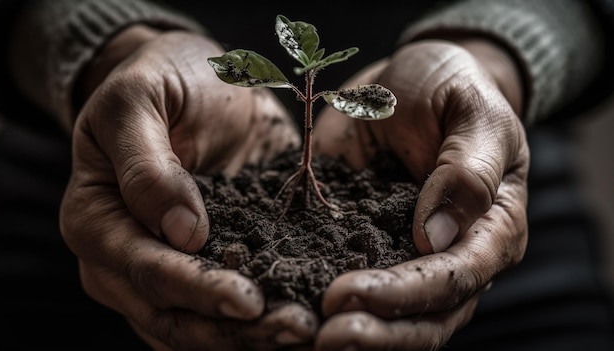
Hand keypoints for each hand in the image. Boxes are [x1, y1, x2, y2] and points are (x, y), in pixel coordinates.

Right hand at [59, 26, 312, 349]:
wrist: (189, 78)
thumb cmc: (158, 81)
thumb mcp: (138, 101)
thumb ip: (147, 165)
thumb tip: (181, 233)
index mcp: (96, 219)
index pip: (145, 268)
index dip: (196, 288)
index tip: (249, 300)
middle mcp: (122, 259)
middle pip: (171, 315)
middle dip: (232, 330)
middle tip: (294, 328)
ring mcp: (162, 269)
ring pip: (197, 328)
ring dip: (248, 338)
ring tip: (302, 332)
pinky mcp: (203, 266)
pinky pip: (222, 312)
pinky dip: (254, 326)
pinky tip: (295, 324)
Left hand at [313, 39, 528, 349]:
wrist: (412, 81)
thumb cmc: (454, 89)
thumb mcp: (473, 113)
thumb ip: (466, 171)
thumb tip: (432, 239)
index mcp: (491, 229)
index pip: (455, 277)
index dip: (404, 294)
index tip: (347, 294)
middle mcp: (452, 256)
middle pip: (425, 317)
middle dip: (376, 330)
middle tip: (323, 336)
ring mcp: (405, 256)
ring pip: (390, 317)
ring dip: (351, 332)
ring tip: (302, 335)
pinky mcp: (362, 244)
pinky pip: (348, 281)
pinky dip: (319, 297)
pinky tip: (287, 308)